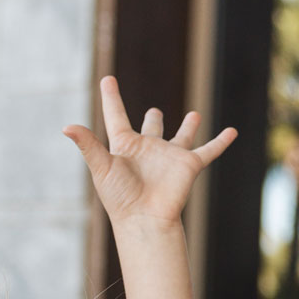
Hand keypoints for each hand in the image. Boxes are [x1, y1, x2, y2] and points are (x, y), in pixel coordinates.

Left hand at [63, 76, 235, 226]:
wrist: (144, 220)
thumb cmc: (119, 197)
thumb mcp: (102, 167)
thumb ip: (88, 145)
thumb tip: (66, 127)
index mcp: (125, 146)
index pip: (117, 116)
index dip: (112, 98)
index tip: (107, 79)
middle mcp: (148, 149)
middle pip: (151, 128)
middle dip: (153, 120)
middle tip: (154, 111)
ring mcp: (169, 156)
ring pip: (182, 136)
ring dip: (189, 127)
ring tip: (194, 115)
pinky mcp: (189, 165)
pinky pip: (209, 151)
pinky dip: (221, 142)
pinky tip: (232, 132)